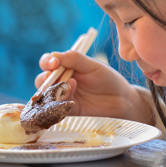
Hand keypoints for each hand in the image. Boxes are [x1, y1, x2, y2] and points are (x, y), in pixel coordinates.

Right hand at [35, 51, 152, 123]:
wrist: (122, 101)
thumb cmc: (108, 80)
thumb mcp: (93, 66)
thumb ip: (75, 59)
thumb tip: (54, 55)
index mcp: (66, 67)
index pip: (49, 62)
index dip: (47, 62)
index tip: (54, 62)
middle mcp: (61, 82)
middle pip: (42, 79)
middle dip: (45, 78)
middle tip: (53, 76)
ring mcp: (63, 97)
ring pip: (46, 95)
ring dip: (53, 89)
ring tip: (70, 85)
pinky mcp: (67, 111)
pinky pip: (55, 108)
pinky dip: (60, 102)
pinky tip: (72, 98)